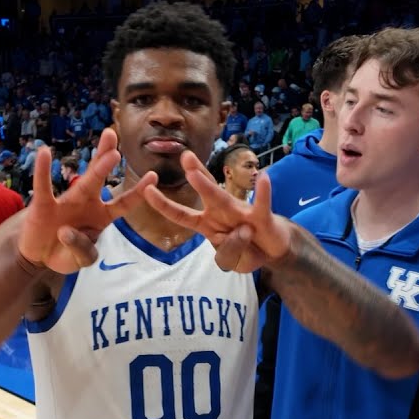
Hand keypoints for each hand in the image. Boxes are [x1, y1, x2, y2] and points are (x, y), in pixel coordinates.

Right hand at [17, 128, 155, 273]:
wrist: (40, 257)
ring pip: (83, 180)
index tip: (153, 176)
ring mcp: (66, 202)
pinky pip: (44, 187)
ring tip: (107, 140)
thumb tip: (65, 231)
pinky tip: (44, 152)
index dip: (138, 192)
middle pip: (101, 178)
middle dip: (108, 158)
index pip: (124, 203)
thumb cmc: (65, 254)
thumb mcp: (82, 260)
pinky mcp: (43, 206)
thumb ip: (82, 251)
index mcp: (101, 217)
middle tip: (114, 136)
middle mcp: (86, 204)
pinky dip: (43, 171)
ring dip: (97, 163)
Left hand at [141, 151, 291, 273]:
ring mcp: (241, 213)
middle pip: (204, 194)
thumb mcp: (230, 261)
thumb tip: (240, 231)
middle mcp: (221, 213)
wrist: (272, 251)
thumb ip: (228, 251)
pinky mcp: (262, 217)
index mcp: (207, 224)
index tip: (146, 190)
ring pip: (222, 198)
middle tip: (184, 157)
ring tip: (194, 172)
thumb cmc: (246, 251)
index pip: (181, 214)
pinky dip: (263, 193)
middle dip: (194, 176)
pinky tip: (263, 177)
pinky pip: (262, 205)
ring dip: (207, 185)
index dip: (163, 204)